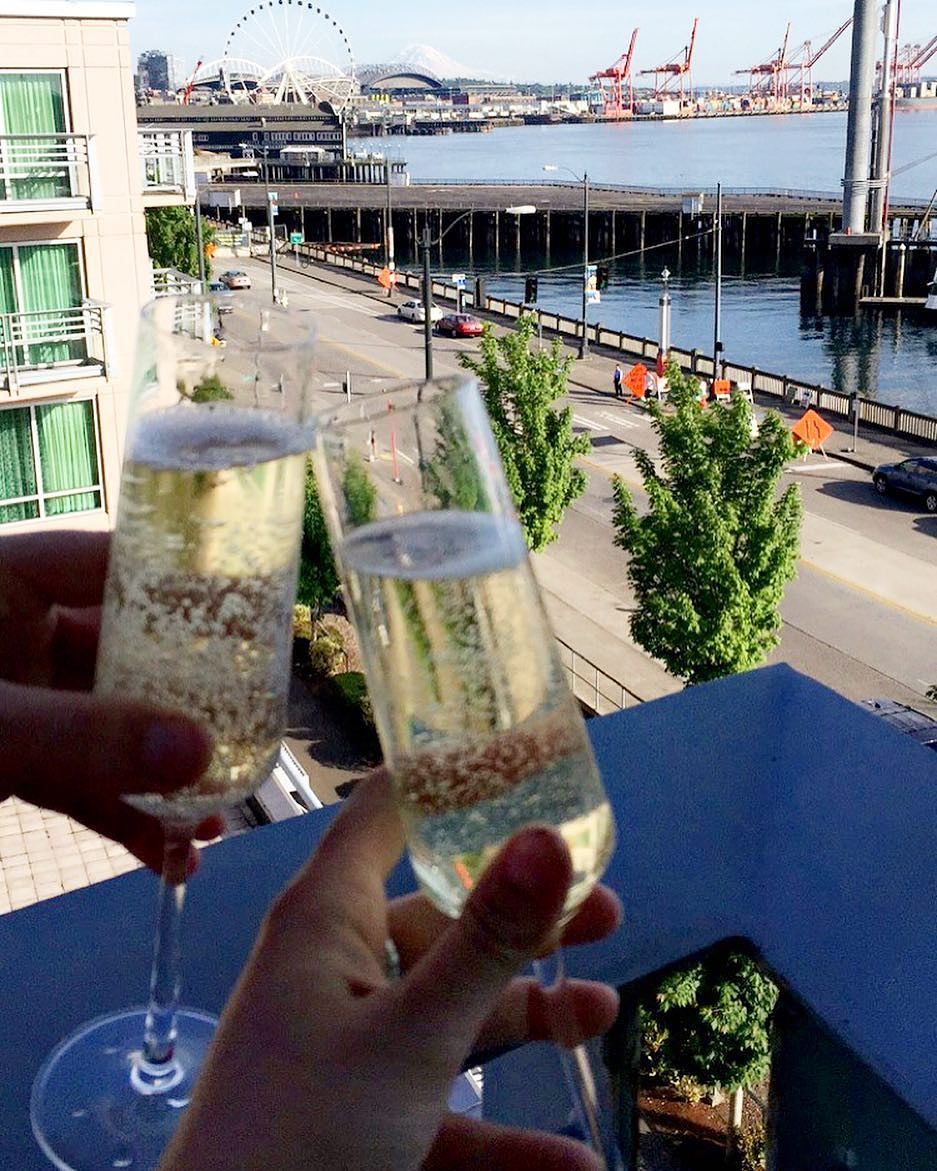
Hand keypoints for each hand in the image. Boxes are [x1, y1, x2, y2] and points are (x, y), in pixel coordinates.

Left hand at [0, 531, 217, 870]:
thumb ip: (83, 739)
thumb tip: (204, 752)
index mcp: (7, 582)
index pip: (120, 568)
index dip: (191, 593)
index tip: (255, 630)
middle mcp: (19, 633)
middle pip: (129, 658)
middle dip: (187, 710)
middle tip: (250, 743)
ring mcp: (15, 701)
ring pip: (109, 729)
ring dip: (160, 778)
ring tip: (213, 825)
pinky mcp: (6, 762)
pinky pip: (78, 781)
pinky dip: (120, 817)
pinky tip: (165, 860)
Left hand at [159, 770, 621, 1170]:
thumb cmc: (303, 1132)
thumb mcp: (410, 1036)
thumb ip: (485, 941)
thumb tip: (550, 835)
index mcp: (327, 916)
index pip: (389, 809)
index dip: (456, 779)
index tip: (535, 763)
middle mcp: (338, 965)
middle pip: (443, 913)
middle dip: (524, 913)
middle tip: (606, 908)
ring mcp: (352, 1042)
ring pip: (454, 1007)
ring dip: (528, 1013)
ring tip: (603, 1012)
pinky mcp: (365, 1110)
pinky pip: (444, 1100)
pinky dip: (503, 1131)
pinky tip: (571, 1162)